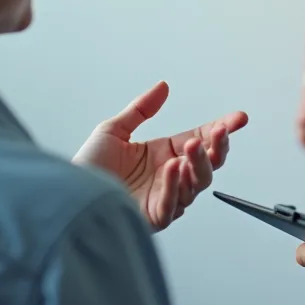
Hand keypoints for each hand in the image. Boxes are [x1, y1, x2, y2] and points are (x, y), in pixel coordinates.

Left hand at [73, 81, 248, 231]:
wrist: (65, 196)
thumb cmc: (87, 169)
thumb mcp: (114, 130)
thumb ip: (141, 109)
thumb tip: (163, 87)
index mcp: (164, 156)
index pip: (200, 140)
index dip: (221, 129)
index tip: (238, 117)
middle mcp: (169, 178)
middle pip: (207, 165)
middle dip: (217, 148)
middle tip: (218, 132)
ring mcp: (164, 198)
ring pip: (196, 185)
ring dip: (199, 164)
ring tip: (192, 146)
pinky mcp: (154, 216)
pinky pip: (172, 203)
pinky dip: (175, 186)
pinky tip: (174, 167)